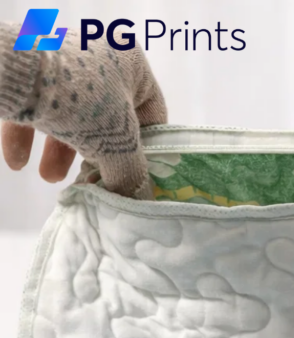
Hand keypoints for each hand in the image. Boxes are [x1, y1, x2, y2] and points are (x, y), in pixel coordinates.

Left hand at [0, 24, 165, 197]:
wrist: (13, 70)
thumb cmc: (82, 102)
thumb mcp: (119, 145)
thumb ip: (132, 175)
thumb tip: (135, 198)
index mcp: (133, 64)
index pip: (152, 116)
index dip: (147, 152)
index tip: (134, 178)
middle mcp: (101, 55)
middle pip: (109, 121)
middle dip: (93, 158)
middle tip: (88, 182)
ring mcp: (64, 59)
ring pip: (71, 116)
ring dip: (59, 153)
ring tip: (48, 176)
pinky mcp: (30, 67)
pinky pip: (38, 105)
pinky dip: (31, 135)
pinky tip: (18, 161)